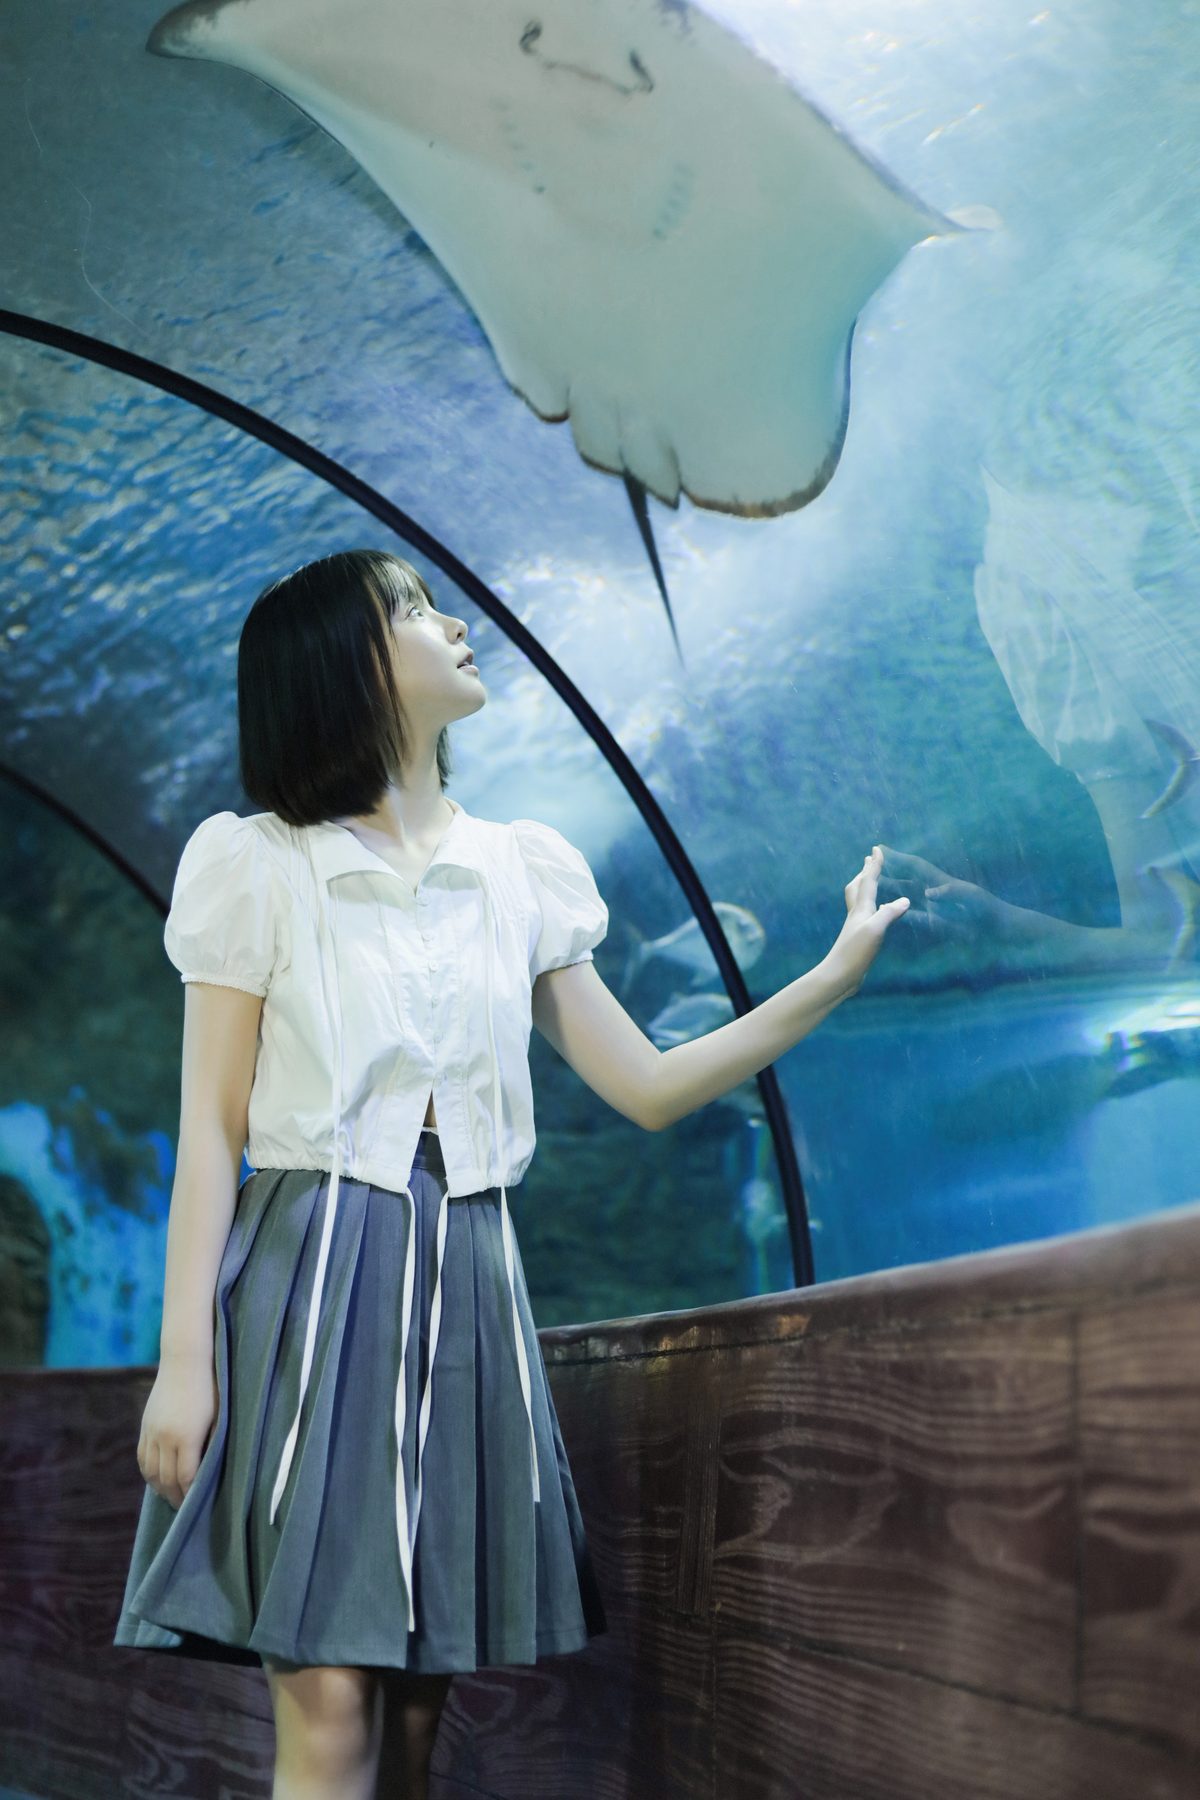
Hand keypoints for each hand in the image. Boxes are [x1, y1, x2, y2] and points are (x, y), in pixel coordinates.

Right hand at [137, 1351, 217, 1509]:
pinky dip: (148, 1473)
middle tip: (184, 1509)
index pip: (186, 1477)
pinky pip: (142, 1457)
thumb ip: (211, 1445)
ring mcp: (152, 1431)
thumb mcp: (218, 1418)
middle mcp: (165, 1438)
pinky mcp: (145, 1425)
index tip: (196, 1507)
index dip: (190, 1495)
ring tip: (170, 1497)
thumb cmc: (211, 1388)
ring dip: (159, 1488)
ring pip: (150, 1471)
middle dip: (175, 1496)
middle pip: (166, 1478)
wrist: (185, 1361)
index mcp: (186, 1437)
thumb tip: (209, 1472)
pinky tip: (156, 1479)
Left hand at [827, 845, 910, 996]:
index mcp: (861, 909)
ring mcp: (856, 926)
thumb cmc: (855, 952)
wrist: (838, 975)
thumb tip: (904, 900)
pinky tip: (874, 915)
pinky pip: (864, 915)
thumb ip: (889, 913)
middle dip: (864, 873)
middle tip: (868, 861)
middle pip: (857, 887)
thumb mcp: (875, 930)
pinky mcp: (858, 939)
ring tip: (868, 882)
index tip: (876, 849)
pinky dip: (870, 907)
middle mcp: (857, 914)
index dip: (873, 865)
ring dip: (863, 887)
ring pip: (858, 900)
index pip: (868, 882)